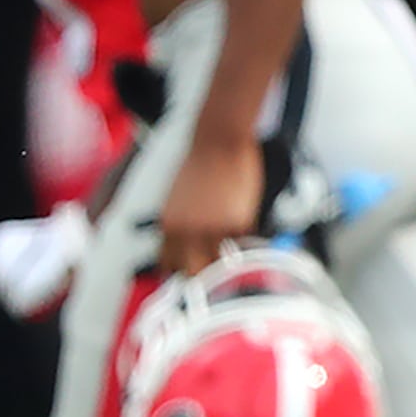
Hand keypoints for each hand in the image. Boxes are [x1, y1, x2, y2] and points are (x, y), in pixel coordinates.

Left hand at [151, 127, 264, 279]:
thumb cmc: (199, 165)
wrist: (218, 141)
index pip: (168, 263)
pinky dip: (246, 231)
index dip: (180, 271)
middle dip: (206, 273)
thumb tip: (188, 249)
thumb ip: (181, 226)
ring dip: (230, 254)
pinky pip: (245, 239)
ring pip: (223, 260)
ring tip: (233, 236)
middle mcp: (188, 231)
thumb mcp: (178, 200)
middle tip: (216, 271)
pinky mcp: (239, 223)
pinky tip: (243, 210)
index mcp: (169, 225)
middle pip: (195, 272)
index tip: (190, 275)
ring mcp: (214, 229)